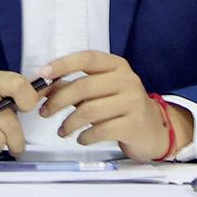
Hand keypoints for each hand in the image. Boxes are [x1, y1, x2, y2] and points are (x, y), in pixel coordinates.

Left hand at [38, 50, 192, 161]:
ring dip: (69, 123)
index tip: (42, 74)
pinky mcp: (134, 125)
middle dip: (58, 100)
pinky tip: (81, 138)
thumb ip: (75, 85)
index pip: (87, 58)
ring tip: (62, 130)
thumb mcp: (101, 89)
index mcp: (116, 65)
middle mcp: (126, 79)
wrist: (154, 128)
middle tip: (45, 112)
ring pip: (89, 110)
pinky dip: (85, 136)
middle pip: (84, 86)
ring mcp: (133, 101)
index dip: (63, 64)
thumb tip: (45, 86)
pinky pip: (100, 130)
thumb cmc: (120, 105)